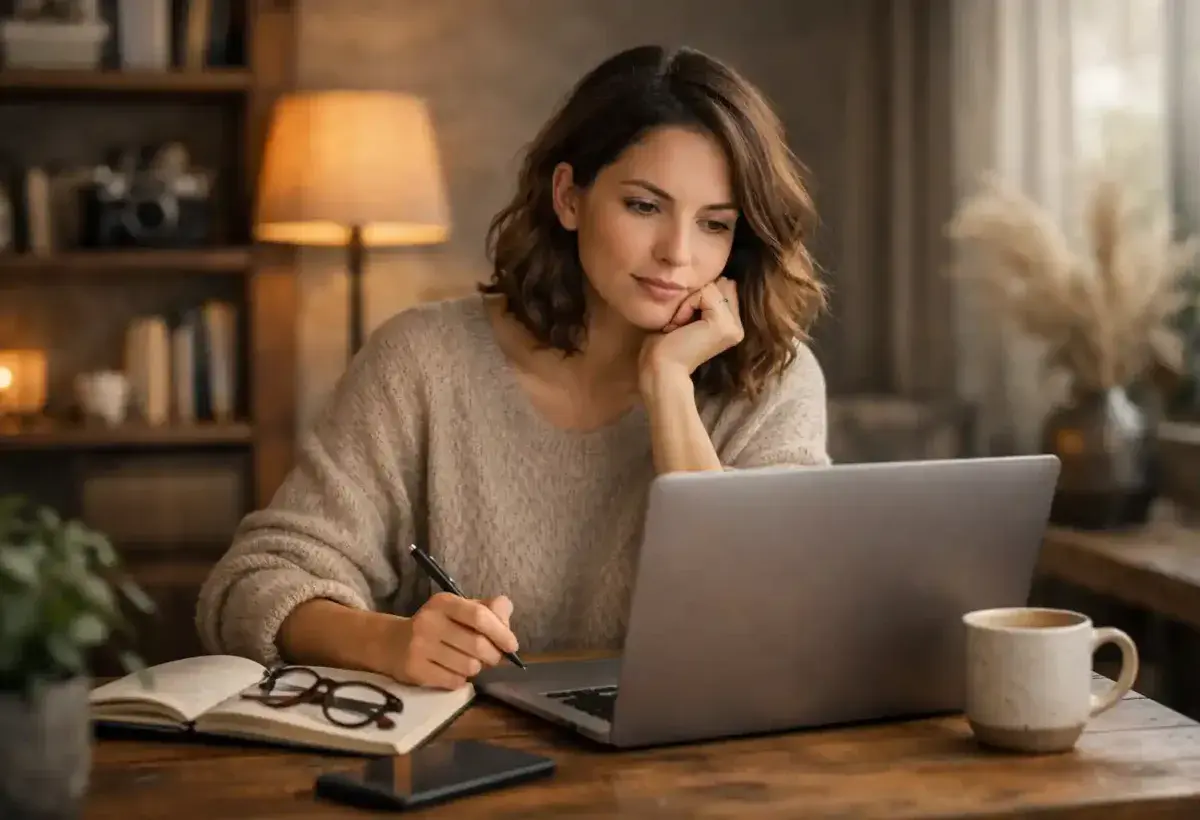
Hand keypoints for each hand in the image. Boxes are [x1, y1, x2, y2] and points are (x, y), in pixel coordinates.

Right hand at [387, 593, 517, 689]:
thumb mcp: (460, 610)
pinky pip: (454, 681)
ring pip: (469, 666)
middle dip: (493, 656)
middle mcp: (429, 621)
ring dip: (476, 668)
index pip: (479, 616)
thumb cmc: (438, 625)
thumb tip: (506, 618)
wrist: (393, 643)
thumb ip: (488, 610)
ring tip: (468, 662)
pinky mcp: (415, 670)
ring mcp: (419, 646)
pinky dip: (460, 680)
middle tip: (492, 658)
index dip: (501, 633)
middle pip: (478, 645)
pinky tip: (452, 671)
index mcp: (444, 602)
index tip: (512, 646)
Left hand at [639, 277, 743, 388]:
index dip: (699, 296)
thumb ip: (705, 299)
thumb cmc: (665, 345)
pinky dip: (686, 305)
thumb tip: (720, 278)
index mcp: (732, 326)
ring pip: (713, 287)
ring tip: (679, 326)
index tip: (683, 322)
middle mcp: (737, 326)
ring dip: (689, 302)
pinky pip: (705, 293)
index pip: (724, 287)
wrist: (660, 369)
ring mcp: (733, 326)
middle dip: (696, 296)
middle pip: (721, 284)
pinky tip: (679, 326)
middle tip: (680, 324)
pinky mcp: (723, 325)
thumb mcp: (688, 315)